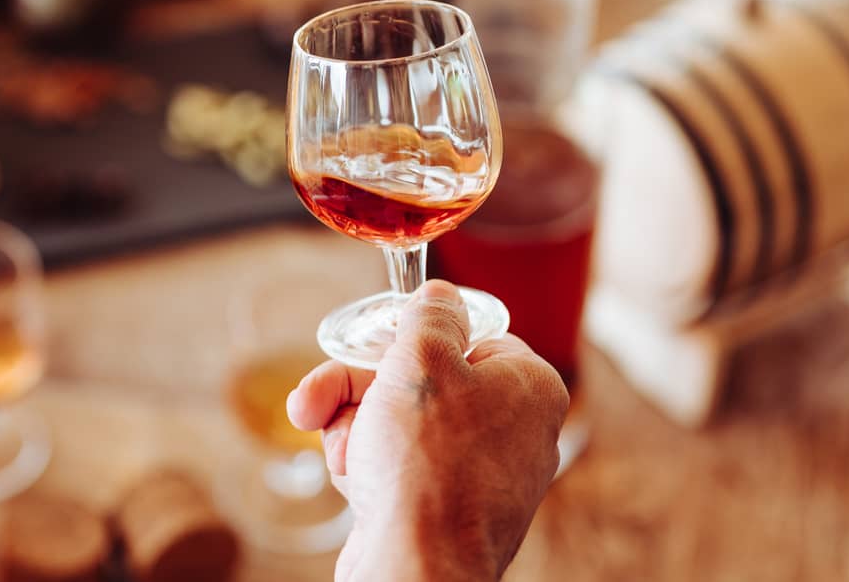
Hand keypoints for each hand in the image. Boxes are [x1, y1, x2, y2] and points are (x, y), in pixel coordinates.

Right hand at [287, 280, 568, 581]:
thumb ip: (431, 313)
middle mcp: (515, 431)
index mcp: (530, 386)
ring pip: (400, 423)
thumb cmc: (426, 464)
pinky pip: (400, 467)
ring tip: (338, 450)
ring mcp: (482, 476)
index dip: (413, 339)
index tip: (379, 348)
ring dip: (352, 427)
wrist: (416, 567)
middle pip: (422, 380)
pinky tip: (353, 481)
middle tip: (318, 399)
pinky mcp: (446, 511)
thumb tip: (440, 294)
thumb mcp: (423, 358)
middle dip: (358, 388)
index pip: (469, 335)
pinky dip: (367, 466)